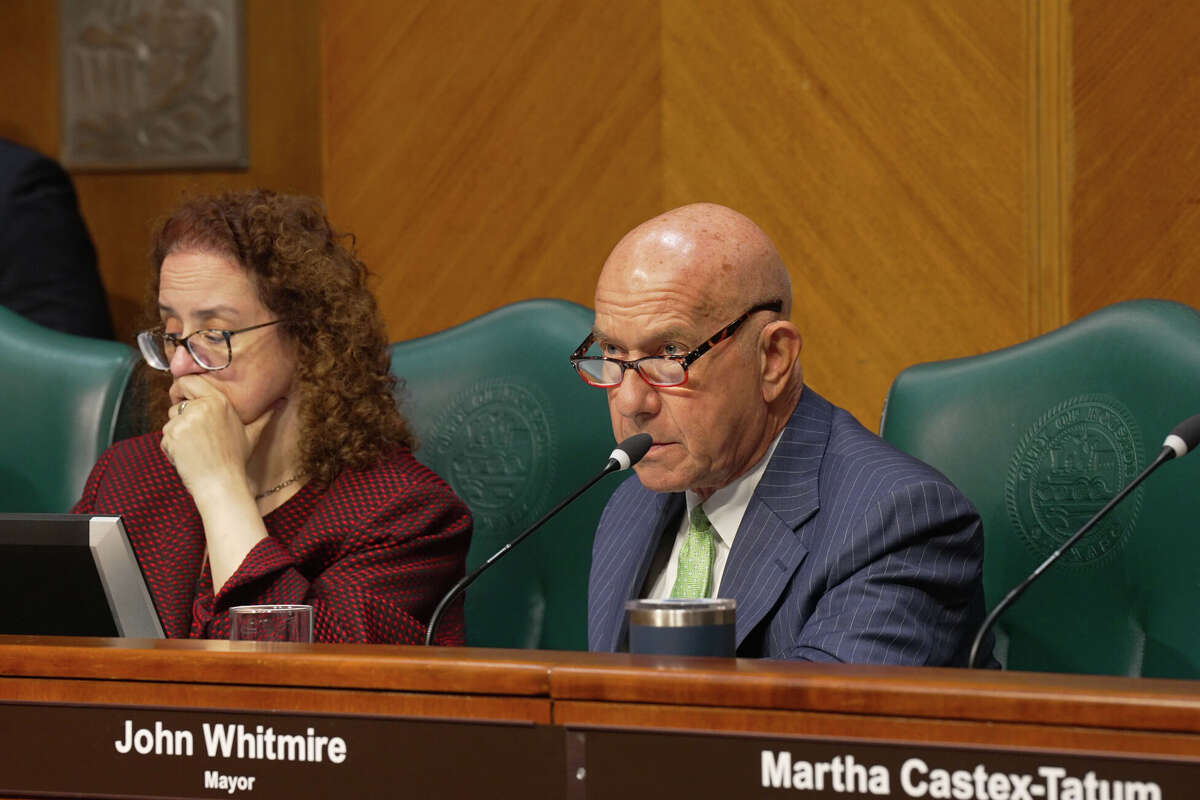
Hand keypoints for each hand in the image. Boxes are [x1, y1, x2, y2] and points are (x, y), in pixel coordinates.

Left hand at [160, 376, 276, 502]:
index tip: (183, 401)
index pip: (188, 381)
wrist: (221, 483)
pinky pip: (165, 438)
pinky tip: (188, 457)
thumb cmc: (236, 460)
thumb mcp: (252, 434)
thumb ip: (264, 415)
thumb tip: (283, 401)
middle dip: (181, 420)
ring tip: (196, 450)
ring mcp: (185, 420)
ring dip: (177, 437)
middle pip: (176, 405)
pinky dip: (172, 449)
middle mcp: (201, 407)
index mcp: (219, 401)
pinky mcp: (172, 435)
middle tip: (197, 438)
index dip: (181, 391)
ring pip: (170, 423)